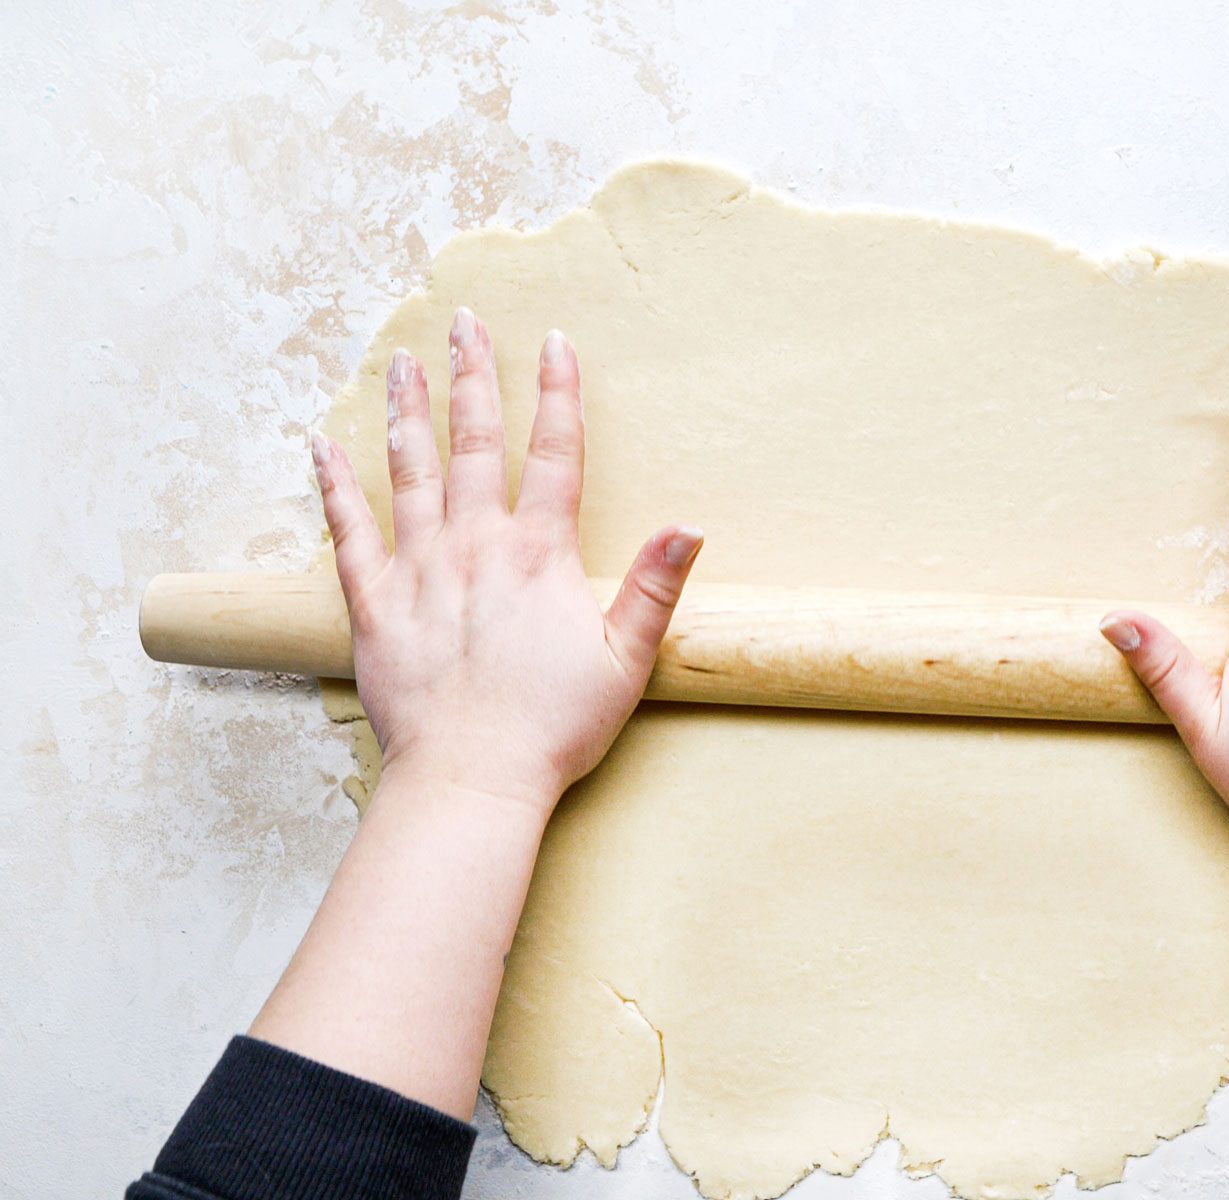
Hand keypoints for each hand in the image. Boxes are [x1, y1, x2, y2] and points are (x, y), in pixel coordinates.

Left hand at [309, 307, 701, 817]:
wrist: (472, 777)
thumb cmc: (554, 726)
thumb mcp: (627, 660)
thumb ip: (657, 587)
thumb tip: (691, 525)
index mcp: (539, 555)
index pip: (554, 454)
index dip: (559, 393)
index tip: (556, 342)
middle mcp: (475, 546)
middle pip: (475, 443)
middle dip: (473, 376)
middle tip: (464, 323)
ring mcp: (419, 569)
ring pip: (410, 470)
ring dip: (406, 411)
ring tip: (401, 361)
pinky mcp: (373, 604)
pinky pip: (348, 531)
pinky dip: (334, 484)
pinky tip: (320, 444)